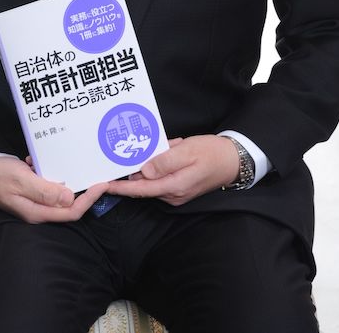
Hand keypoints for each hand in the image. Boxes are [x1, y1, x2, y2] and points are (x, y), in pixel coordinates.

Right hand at [0, 156, 108, 222]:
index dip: (89, 199)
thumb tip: (70, 197)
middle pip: (69, 204)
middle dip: (85, 189)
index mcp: (37, 211)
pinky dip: (50, 170)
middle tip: (97, 171)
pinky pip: (48, 182)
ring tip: (75, 160)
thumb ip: (45, 190)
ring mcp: (34, 200)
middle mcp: (38, 209)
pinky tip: (41, 159)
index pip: (71, 211)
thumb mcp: (20, 180)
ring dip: (67, 177)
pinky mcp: (30, 189)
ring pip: (60, 192)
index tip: (102, 183)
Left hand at [106, 135, 239, 205]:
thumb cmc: (212, 153)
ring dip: (152, 162)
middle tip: (134, 147)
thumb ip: (164, 161)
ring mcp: (177, 193)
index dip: (122, 187)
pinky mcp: (179, 188)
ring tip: (166, 144)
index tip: (105, 184)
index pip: (141, 189)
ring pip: (153, 179)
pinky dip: (161, 163)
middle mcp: (173, 194)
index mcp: (174, 186)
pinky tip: (171, 148)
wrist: (233, 160)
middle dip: (138, 167)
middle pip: (145, 184)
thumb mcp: (187, 151)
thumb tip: (144, 170)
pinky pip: (162, 176)